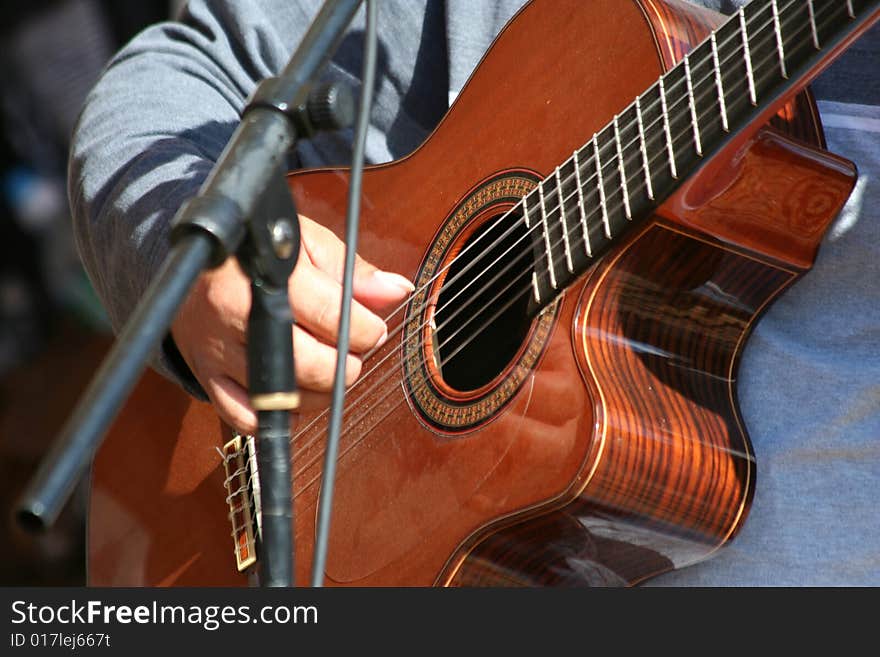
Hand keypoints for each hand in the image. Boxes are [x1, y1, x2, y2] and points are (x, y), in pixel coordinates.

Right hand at [171, 214, 413, 433]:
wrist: (189, 259)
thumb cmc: (257, 252)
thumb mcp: (306, 244)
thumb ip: (354, 271)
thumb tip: (398, 291)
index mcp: (267, 275)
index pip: (333, 317)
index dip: (367, 330)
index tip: (373, 328)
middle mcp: (237, 315)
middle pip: (311, 366)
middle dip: (346, 366)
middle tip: (352, 353)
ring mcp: (219, 351)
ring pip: (285, 399)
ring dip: (321, 394)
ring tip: (328, 368)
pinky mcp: (207, 377)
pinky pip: (248, 419)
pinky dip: (281, 416)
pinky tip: (296, 394)